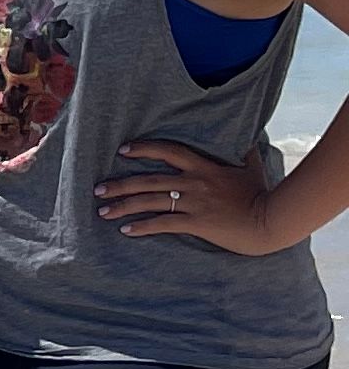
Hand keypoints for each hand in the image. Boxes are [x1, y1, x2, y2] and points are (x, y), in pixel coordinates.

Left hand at [97, 137, 277, 254]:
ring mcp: (194, 203)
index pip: (169, 151)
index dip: (144, 149)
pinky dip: (142, 227)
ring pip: (150, 201)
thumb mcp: (251, 167)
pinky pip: (163, 224)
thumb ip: (243, 152)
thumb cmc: (262, 194)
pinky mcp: (197, 223)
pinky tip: (125, 230)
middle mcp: (194, 182)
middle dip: (120, 184)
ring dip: (123, 206)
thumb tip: (247, 138)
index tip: (123, 150)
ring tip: (102, 211)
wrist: (272, 219)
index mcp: (205, 167)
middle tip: (98, 189)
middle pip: (149, 180)